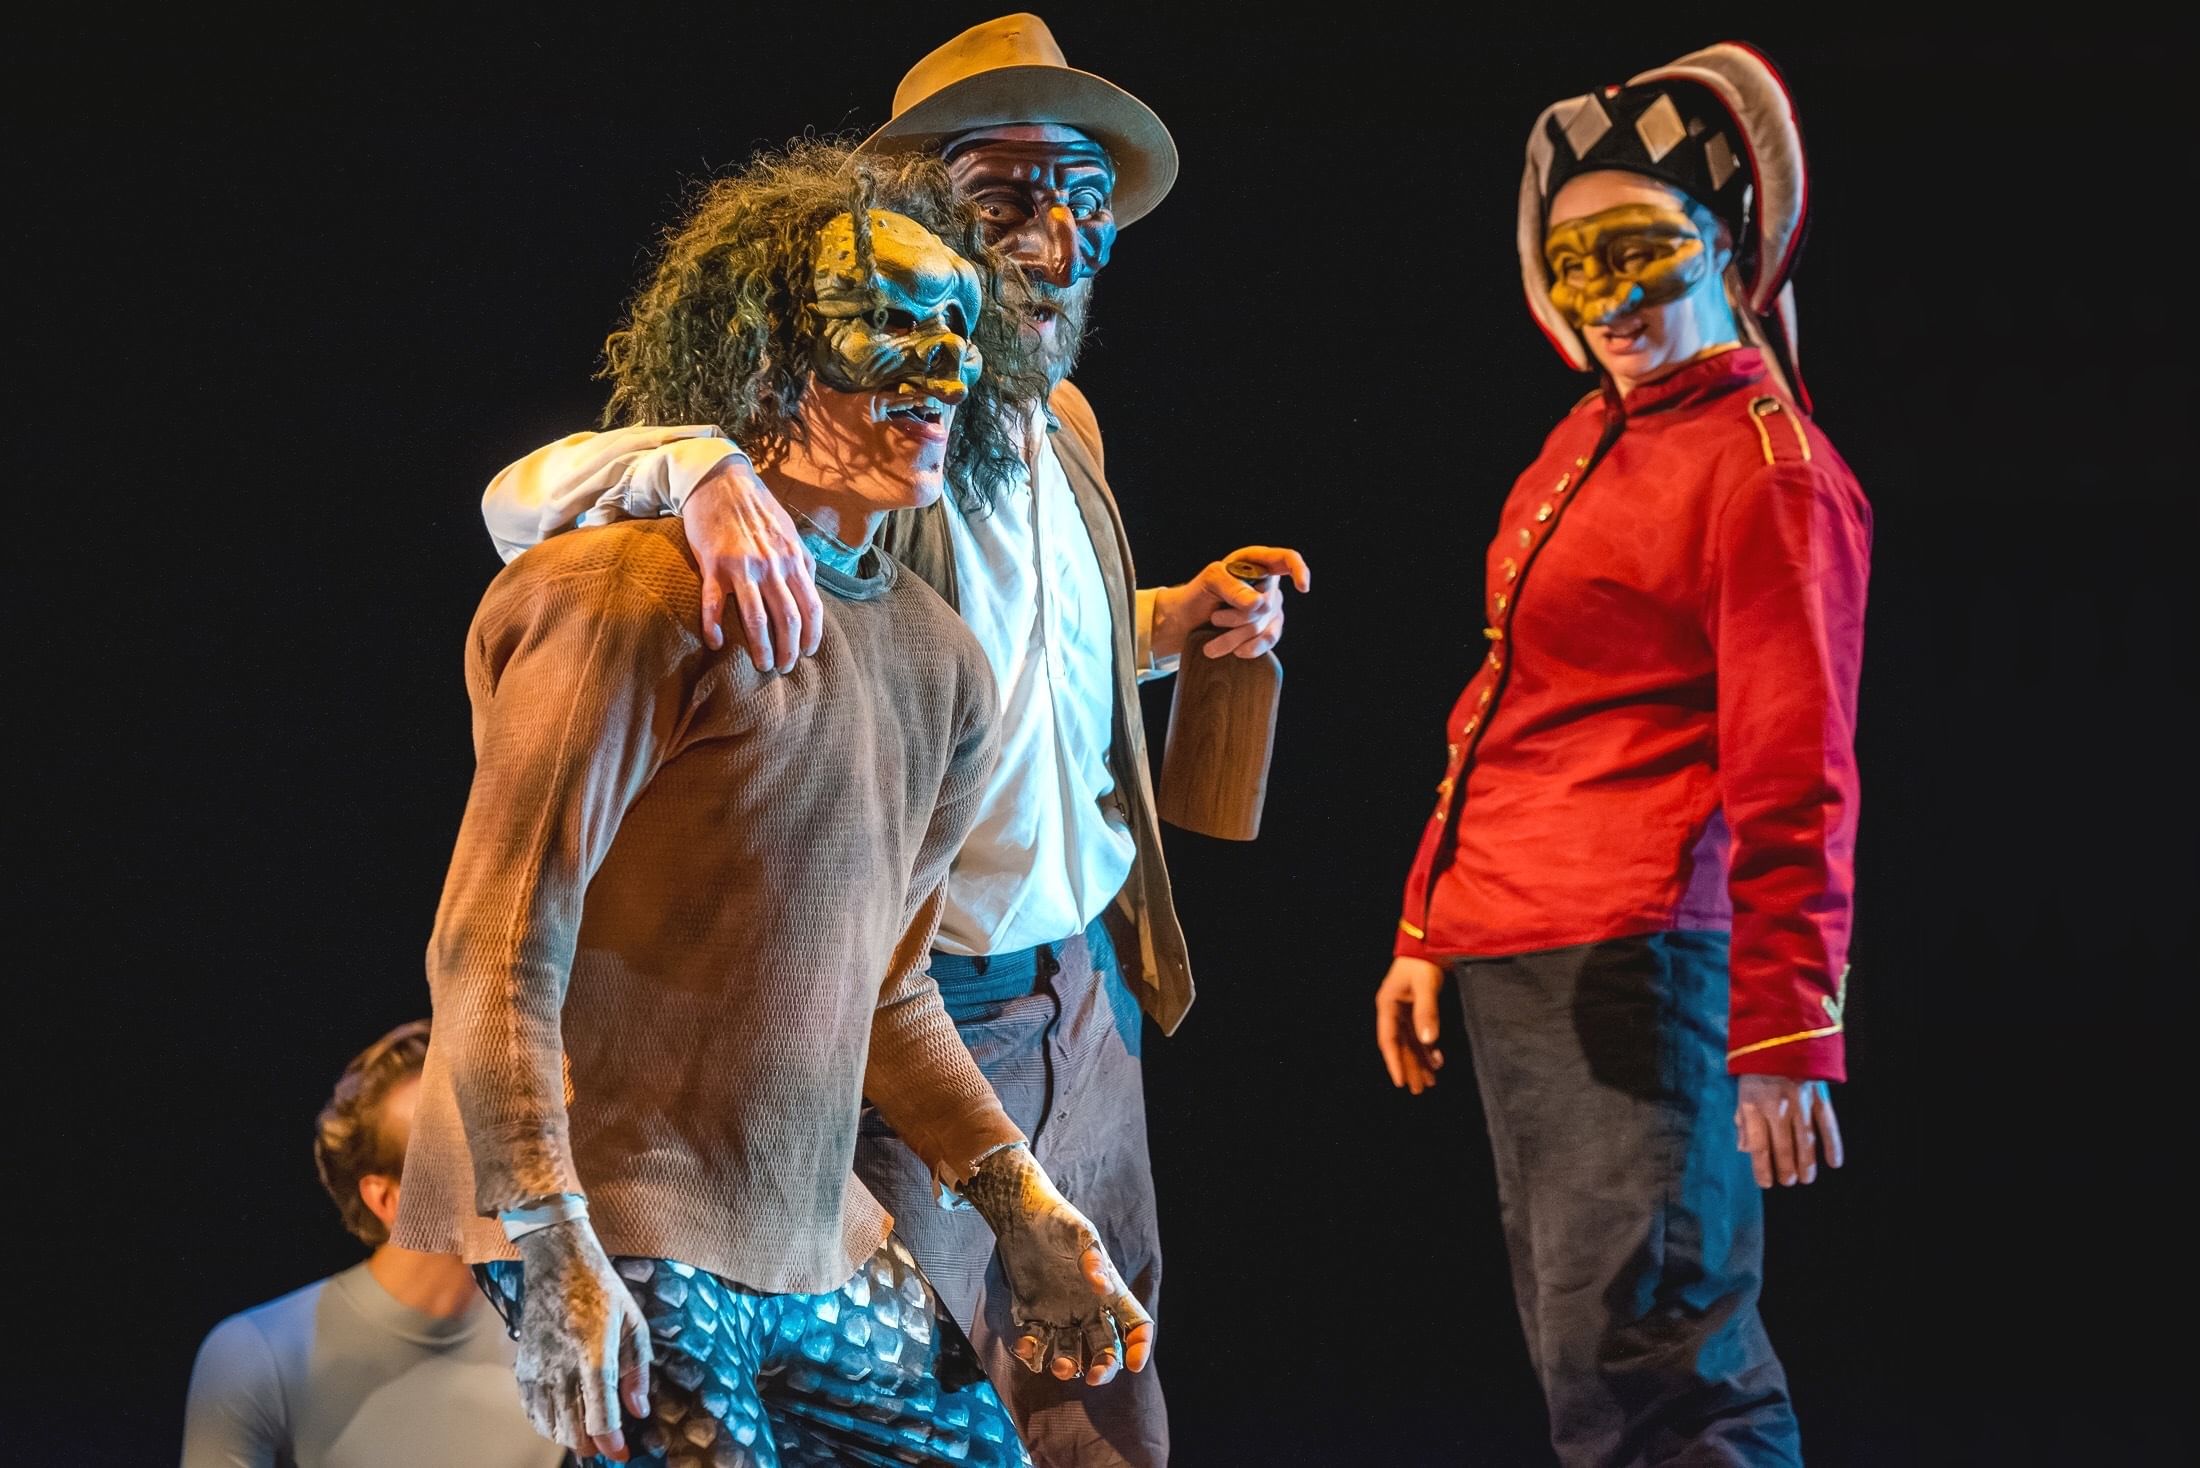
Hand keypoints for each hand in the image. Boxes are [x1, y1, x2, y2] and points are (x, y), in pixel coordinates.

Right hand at [511, 1220, 652, 1461]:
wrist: (557, 1265)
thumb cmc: (602, 1291)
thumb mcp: (634, 1324)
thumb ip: (637, 1372)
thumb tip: (639, 1411)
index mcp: (594, 1356)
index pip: (600, 1417)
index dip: (612, 1443)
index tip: (623, 1453)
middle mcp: (561, 1368)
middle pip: (573, 1431)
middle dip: (593, 1445)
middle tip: (609, 1444)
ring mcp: (538, 1370)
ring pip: (550, 1426)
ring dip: (571, 1437)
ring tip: (589, 1433)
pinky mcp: (523, 1369)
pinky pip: (532, 1412)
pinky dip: (547, 1425)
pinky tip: (563, 1421)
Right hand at [684, 456, 823, 672]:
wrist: (720, 481)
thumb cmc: (757, 509)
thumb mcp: (789, 532)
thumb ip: (802, 562)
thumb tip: (812, 590)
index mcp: (793, 559)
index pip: (812, 607)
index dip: (813, 635)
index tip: (808, 652)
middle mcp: (772, 565)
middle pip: (788, 619)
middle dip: (790, 650)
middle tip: (785, 668)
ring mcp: (742, 567)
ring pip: (756, 618)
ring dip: (761, 648)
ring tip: (763, 665)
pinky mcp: (713, 565)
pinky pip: (713, 604)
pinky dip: (714, 628)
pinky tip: (716, 643)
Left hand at [963, 1144, 1152, 1385]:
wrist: (1020, 1214)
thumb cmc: (1057, 1219)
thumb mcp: (1078, 1232)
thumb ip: (1092, 1257)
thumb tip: (1102, 1285)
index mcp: (1109, 1291)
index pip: (1135, 1324)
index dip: (1140, 1346)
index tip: (1134, 1364)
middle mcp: (1088, 1308)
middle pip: (1106, 1348)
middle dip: (1105, 1367)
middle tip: (1093, 1377)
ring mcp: (1060, 1314)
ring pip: (1072, 1353)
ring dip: (1069, 1366)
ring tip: (1059, 1365)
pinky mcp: (1032, 1314)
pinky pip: (1036, 1343)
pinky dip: (1031, 1352)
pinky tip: (1024, 1346)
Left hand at [1150, 546, 1310, 660]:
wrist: (1186, 623)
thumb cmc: (1198, 594)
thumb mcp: (1210, 582)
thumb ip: (1233, 587)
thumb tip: (1258, 604)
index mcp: (1256, 562)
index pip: (1287, 559)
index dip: (1299, 571)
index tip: (1302, 588)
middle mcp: (1266, 583)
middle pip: (1269, 601)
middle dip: (1239, 616)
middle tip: (1215, 619)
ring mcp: (1268, 608)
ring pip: (1264, 625)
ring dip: (1236, 636)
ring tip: (1212, 645)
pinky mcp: (1265, 629)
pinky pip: (1268, 639)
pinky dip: (1251, 648)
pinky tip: (1237, 652)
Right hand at [1375, 956, 1446, 1093]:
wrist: (1430, 942)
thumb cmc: (1424, 961)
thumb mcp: (1426, 986)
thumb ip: (1427, 1012)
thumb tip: (1429, 1041)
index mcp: (1388, 1005)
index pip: (1389, 1040)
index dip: (1394, 1062)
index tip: (1401, 1082)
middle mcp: (1393, 1010)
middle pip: (1400, 1045)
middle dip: (1409, 1067)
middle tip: (1418, 1090)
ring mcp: (1405, 1010)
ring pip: (1411, 1042)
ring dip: (1419, 1061)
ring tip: (1428, 1082)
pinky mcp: (1417, 1008)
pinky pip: (1420, 1034)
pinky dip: (1428, 1048)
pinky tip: (1437, 1061)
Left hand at [1734, 1075, 1845, 1187]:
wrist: (1781, 1038)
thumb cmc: (1758, 1071)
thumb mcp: (1741, 1093)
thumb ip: (1743, 1122)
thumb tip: (1745, 1149)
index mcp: (1753, 1105)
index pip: (1758, 1145)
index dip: (1762, 1167)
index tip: (1766, 1183)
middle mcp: (1777, 1106)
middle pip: (1783, 1146)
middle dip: (1786, 1168)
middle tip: (1789, 1181)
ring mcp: (1800, 1103)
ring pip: (1805, 1140)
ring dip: (1806, 1162)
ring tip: (1806, 1178)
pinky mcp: (1819, 1097)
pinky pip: (1828, 1125)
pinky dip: (1833, 1145)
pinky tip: (1834, 1162)